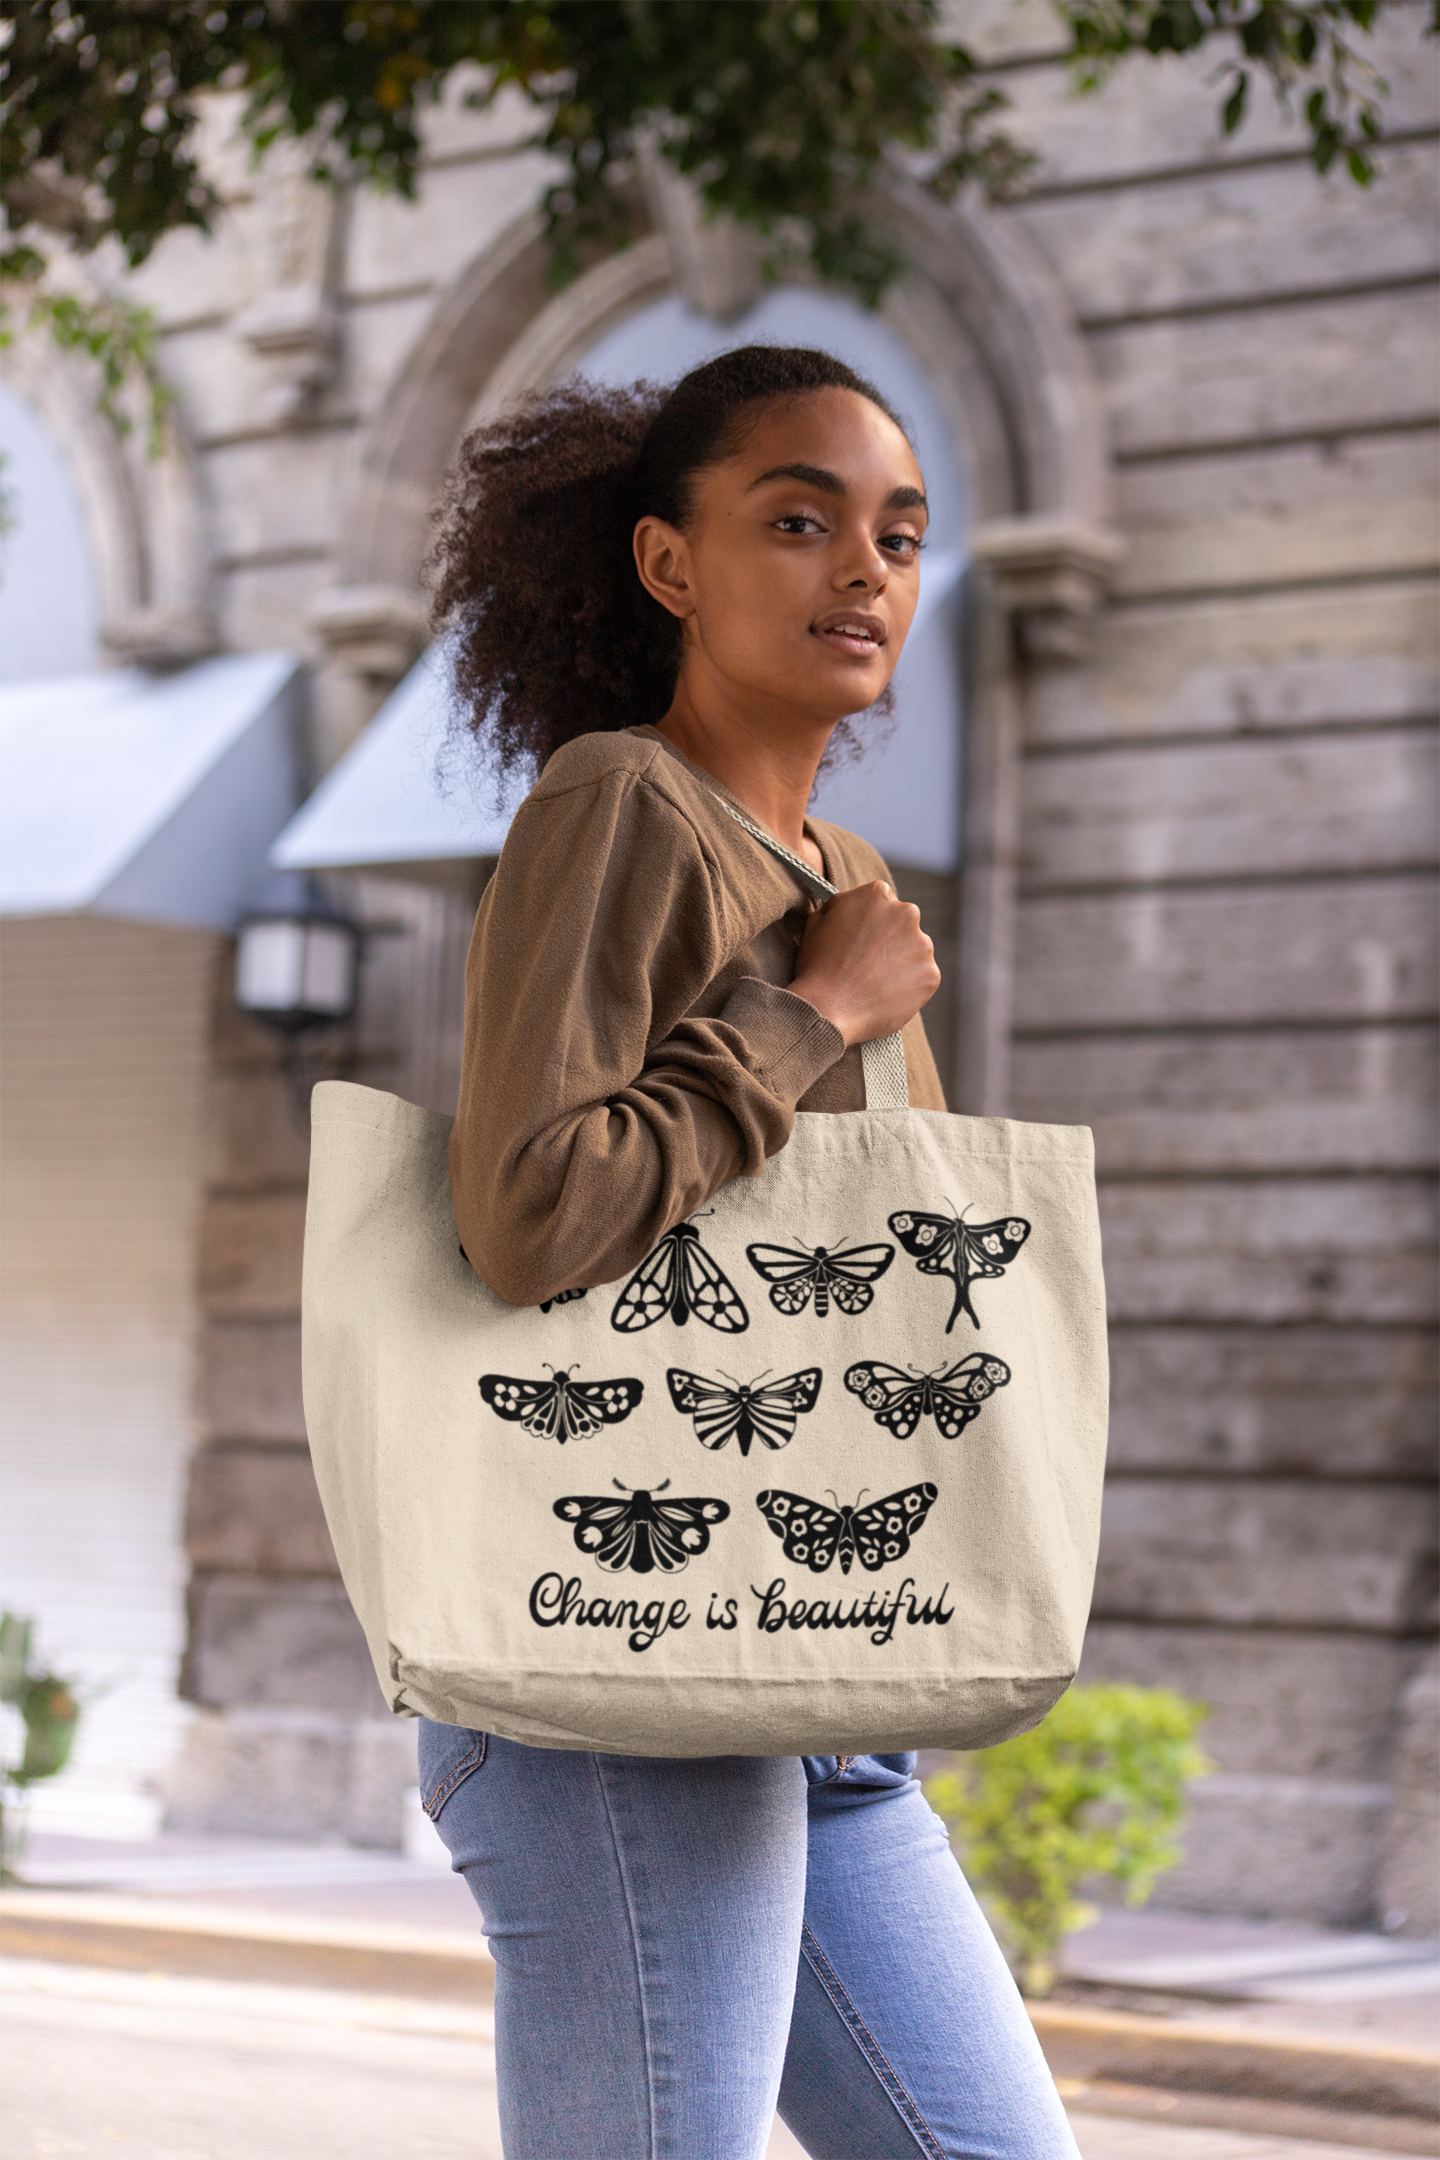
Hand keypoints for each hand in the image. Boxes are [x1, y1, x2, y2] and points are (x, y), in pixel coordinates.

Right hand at [788, 880, 939, 1046]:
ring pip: (915, 950)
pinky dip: (908, 986)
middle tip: (867, 963)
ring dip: (900, 962)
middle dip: (889, 939)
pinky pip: (922, 978)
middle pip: (903, 923)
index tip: (859, 940)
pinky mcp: (931, 975)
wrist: (828, 1009)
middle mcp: (907, 913)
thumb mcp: (817, 920)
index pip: (881, 902)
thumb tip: (851, 907)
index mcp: (878, 894)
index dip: (868, 922)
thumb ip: (841, 906)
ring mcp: (923, 945)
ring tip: (873, 982)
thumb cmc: (817, 966)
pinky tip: (884, 995)